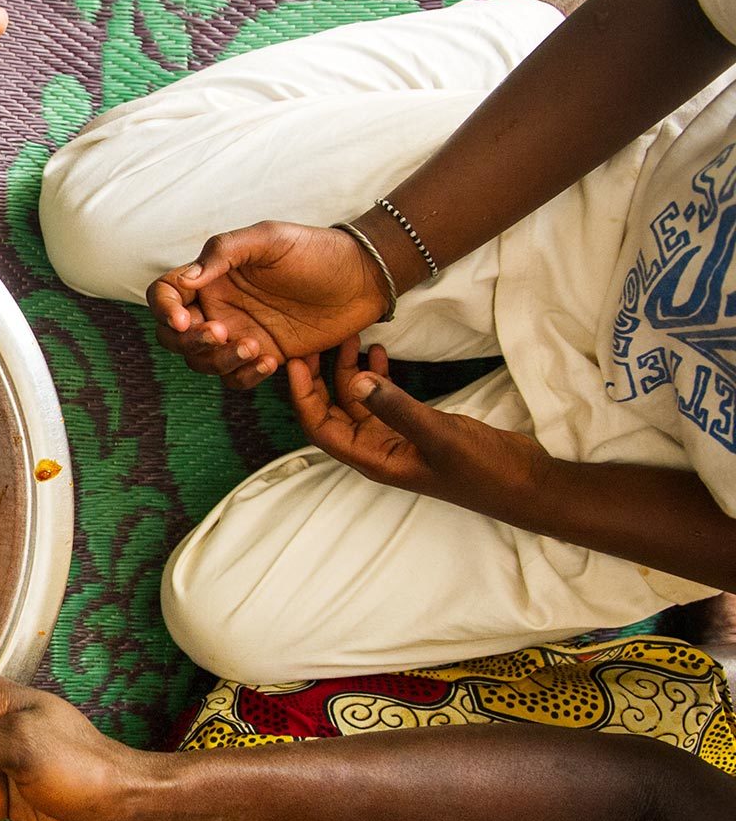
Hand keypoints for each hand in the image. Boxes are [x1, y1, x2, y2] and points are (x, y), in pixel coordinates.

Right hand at [147, 222, 388, 388]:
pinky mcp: (263, 357)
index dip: (163, 308)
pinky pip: (236, 378)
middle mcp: (218, 307)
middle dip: (189, 341)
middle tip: (220, 333)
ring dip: (220, 360)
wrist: (364, 278)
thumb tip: (186, 279)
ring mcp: (239, 334)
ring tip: (255, 346)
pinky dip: (245, 375)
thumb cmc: (317, 251)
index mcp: (211, 277)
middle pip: (174, 336)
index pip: (165, 294)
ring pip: (202, 362)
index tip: (185, 318)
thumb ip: (223, 252)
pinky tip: (270, 361)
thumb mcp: (270, 238)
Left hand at [288, 337, 550, 513]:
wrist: (525, 483)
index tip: (295, 359)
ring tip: (352, 337)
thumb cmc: (483, 469)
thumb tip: (354, 381)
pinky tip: (378, 353)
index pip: (319, 426)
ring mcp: (395, 439)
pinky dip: (377, 378)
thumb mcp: (439, 434)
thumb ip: (397, 408)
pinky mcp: (415, 429)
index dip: (302, 395)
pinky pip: (383, 400)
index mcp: (372, 458)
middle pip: (332, 411)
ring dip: (350, 372)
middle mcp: (376, 450)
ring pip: (357, 402)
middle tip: (317, 340)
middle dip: (320, 377)